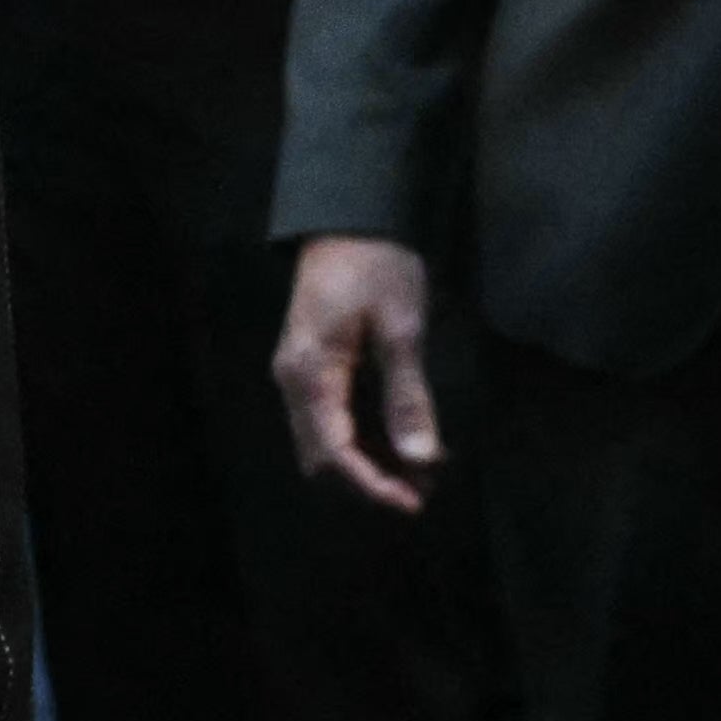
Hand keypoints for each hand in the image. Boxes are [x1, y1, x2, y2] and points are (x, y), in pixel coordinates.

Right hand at [273, 234, 444, 513]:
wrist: (351, 217)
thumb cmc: (377, 266)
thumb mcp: (401, 328)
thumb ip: (407, 395)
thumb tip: (420, 458)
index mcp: (310, 372)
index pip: (333, 451)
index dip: (371, 486)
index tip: (414, 502)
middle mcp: (294, 380)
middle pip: (322, 457)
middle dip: (370, 481)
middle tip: (426, 487)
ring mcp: (298, 374)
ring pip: (324, 442)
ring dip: (368, 463)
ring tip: (422, 468)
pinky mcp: (312, 367)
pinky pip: (331, 421)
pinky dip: (364, 440)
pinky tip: (402, 438)